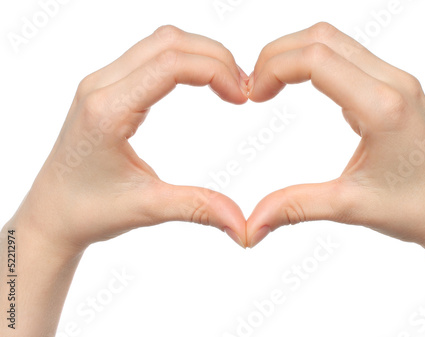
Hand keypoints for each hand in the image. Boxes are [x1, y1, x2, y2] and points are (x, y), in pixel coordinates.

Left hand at [12, 25, 248, 254]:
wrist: (52, 212)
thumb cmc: (89, 211)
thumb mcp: (147, 209)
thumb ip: (198, 208)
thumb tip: (243, 226)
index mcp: (107, 111)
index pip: (170, 64)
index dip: (215, 70)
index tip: (242, 97)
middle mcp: (100, 86)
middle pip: (168, 42)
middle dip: (214, 57)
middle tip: (242, 89)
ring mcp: (100, 83)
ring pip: (160, 42)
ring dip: (200, 55)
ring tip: (227, 84)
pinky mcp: (106, 87)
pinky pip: (150, 55)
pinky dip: (183, 61)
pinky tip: (201, 82)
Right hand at [246, 22, 424, 251]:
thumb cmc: (413, 208)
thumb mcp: (349, 207)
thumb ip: (295, 208)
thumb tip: (252, 225)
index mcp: (383, 108)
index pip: (316, 60)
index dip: (274, 69)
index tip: (253, 97)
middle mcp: (393, 83)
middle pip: (322, 38)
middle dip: (277, 55)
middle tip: (255, 89)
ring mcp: (396, 81)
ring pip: (335, 41)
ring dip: (295, 55)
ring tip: (271, 86)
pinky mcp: (394, 86)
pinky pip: (348, 56)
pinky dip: (315, 63)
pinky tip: (300, 88)